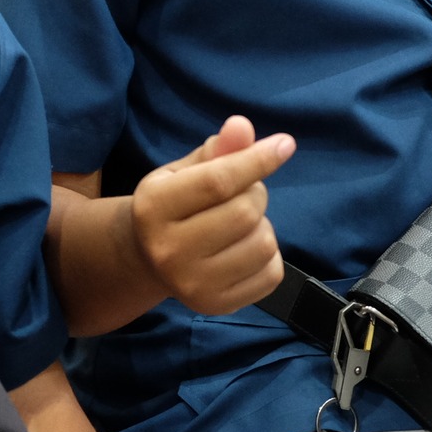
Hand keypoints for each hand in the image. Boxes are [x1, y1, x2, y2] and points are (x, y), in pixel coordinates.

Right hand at [130, 116, 295, 314]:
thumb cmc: (172, 204)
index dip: (256, 160)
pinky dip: (269, 255)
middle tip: (242, 194)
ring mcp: (191, 284)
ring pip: (262, 243)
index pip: (218, 181)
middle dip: (255, 194)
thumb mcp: (184, 170)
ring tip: (240, 223)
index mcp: (154, 206)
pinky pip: (271, 274)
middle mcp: (168, 250)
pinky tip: (244, 249)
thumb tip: (242, 126)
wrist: (147, 259)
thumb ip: (217, 150)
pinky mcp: (215, 306)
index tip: (284, 144)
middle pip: (244, 212)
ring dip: (263, 225)